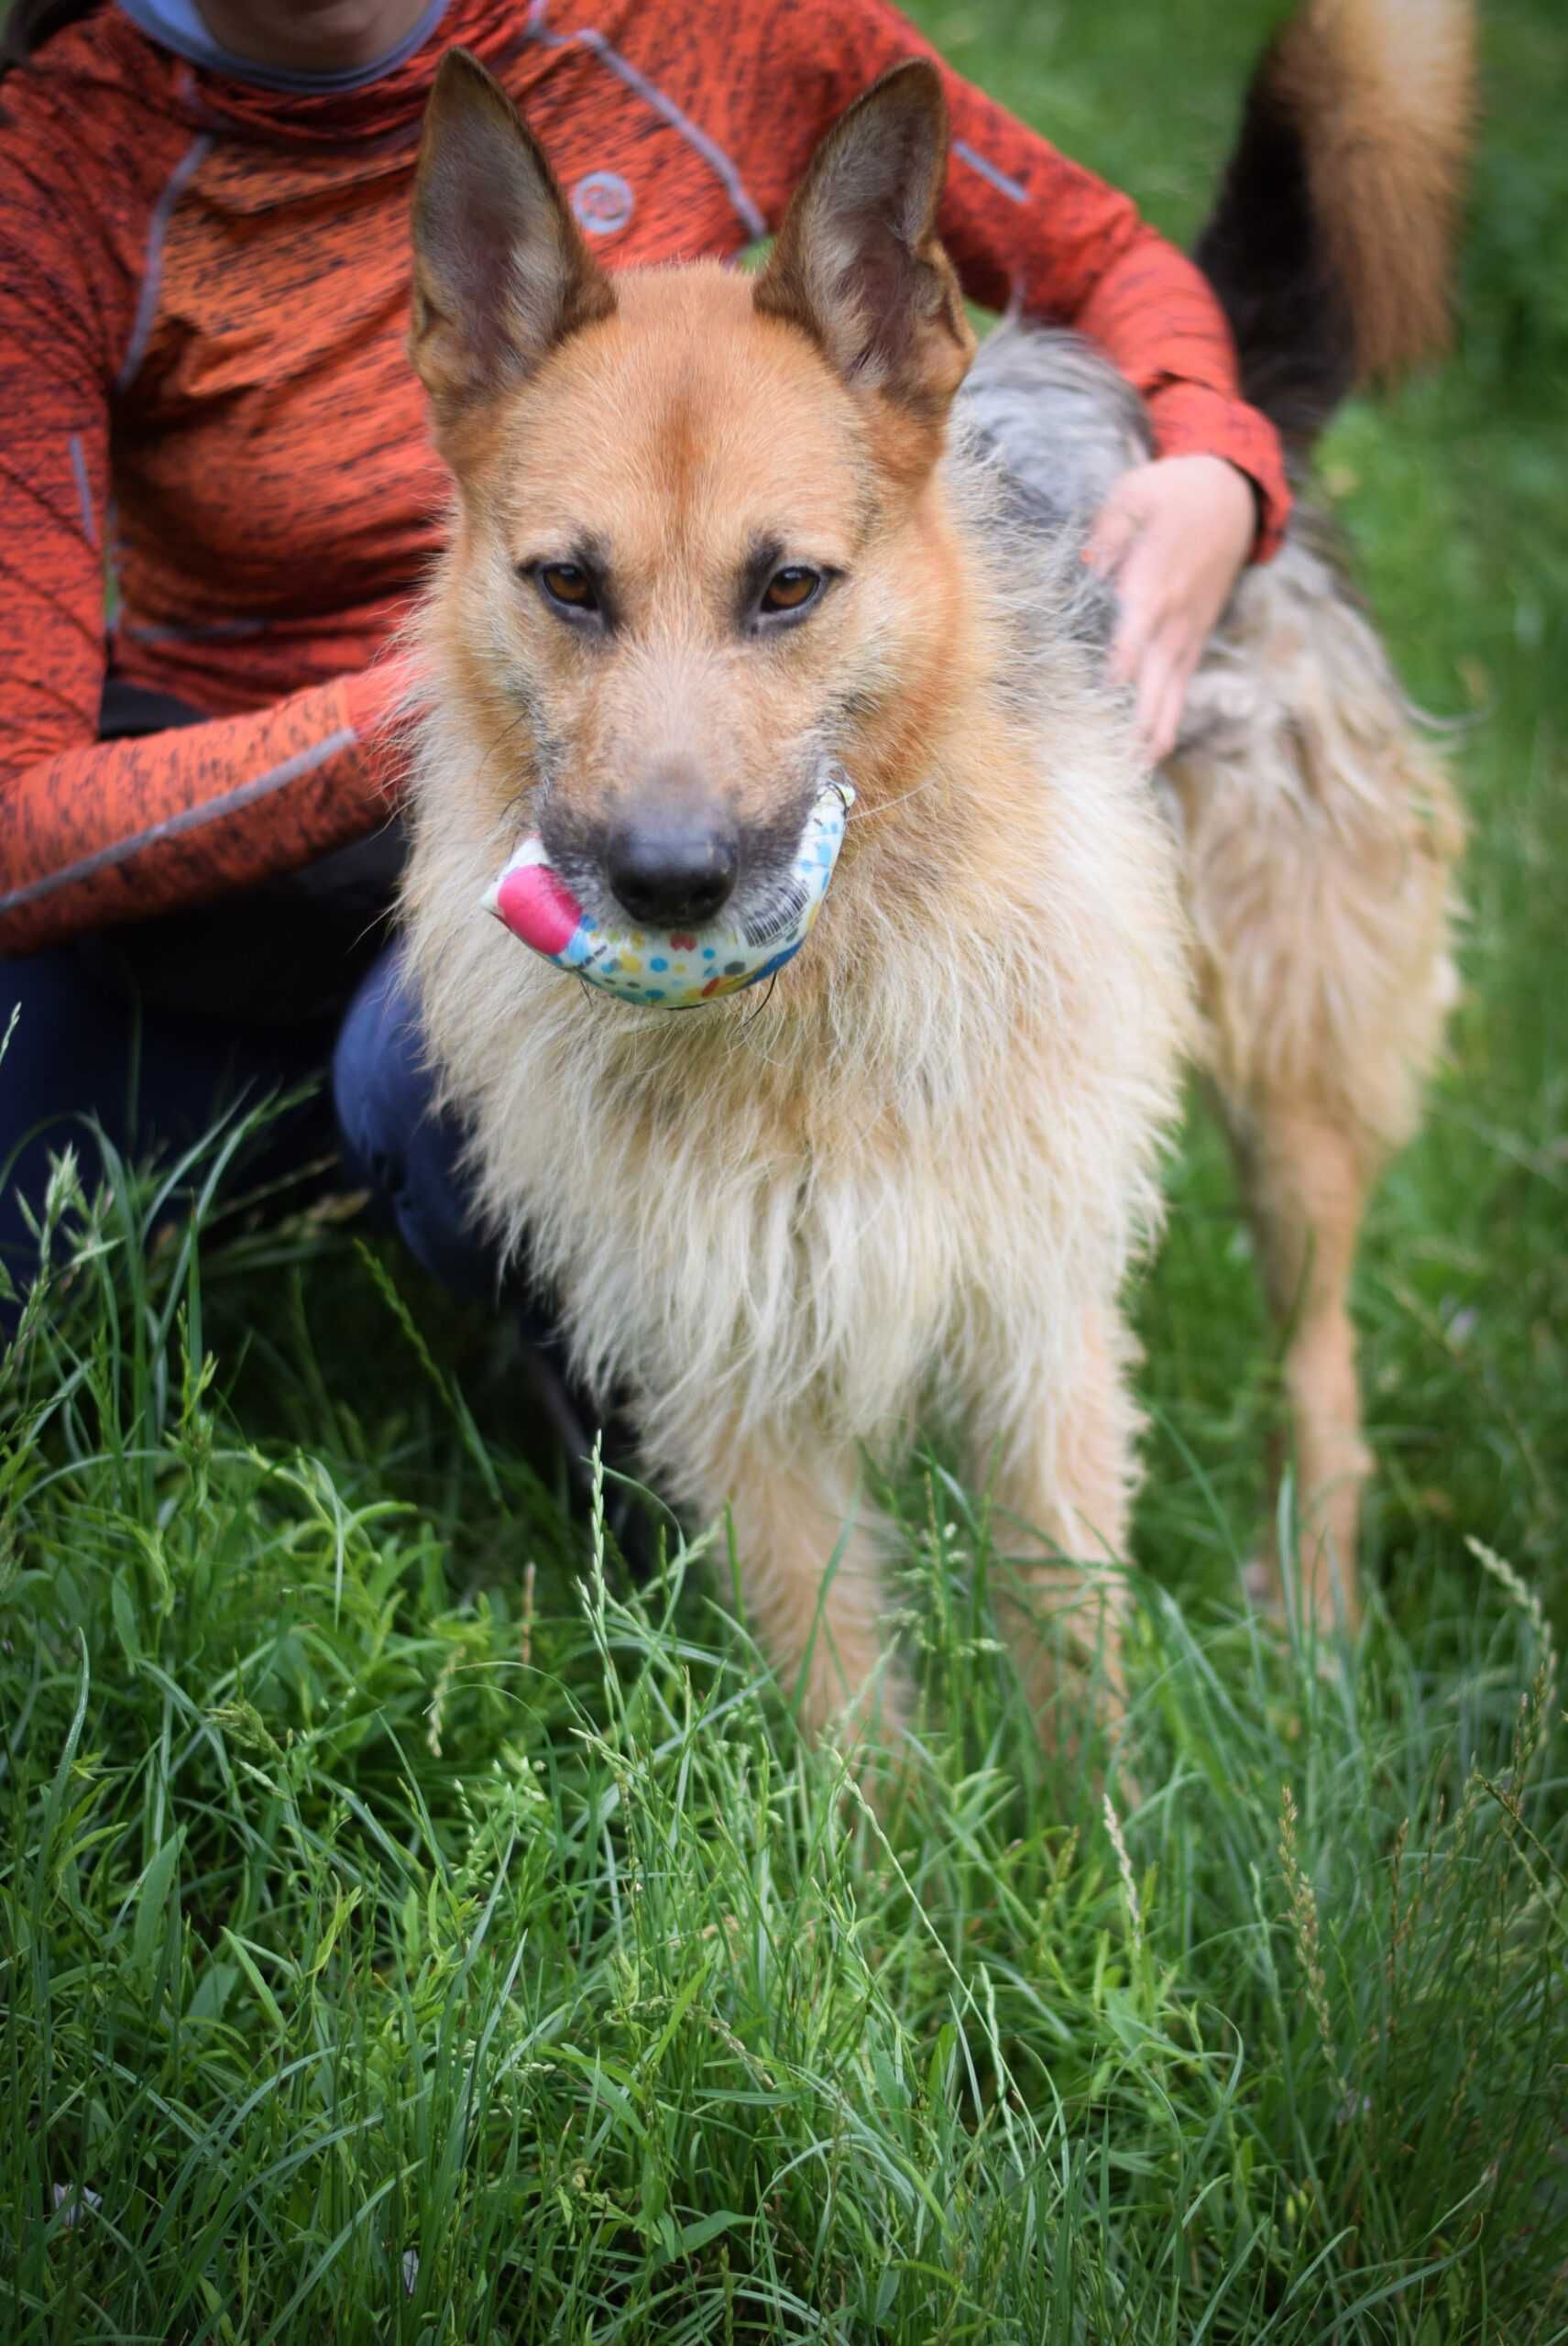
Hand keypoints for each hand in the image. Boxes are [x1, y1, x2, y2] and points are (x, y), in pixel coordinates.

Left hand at [1085, 455, 1256, 764]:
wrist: (1232, 493)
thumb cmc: (1173, 491)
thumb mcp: (1134, 495)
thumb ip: (1109, 534)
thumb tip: (1088, 567)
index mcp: (1155, 581)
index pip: (1136, 632)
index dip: (1121, 665)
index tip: (1102, 696)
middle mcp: (1174, 616)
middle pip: (1153, 678)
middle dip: (1135, 720)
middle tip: (1112, 762)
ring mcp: (1188, 631)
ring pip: (1170, 691)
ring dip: (1153, 732)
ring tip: (1133, 773)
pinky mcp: (1195, 637)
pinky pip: (1181, 686)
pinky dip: (1167, 719)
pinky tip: (1152, 752)